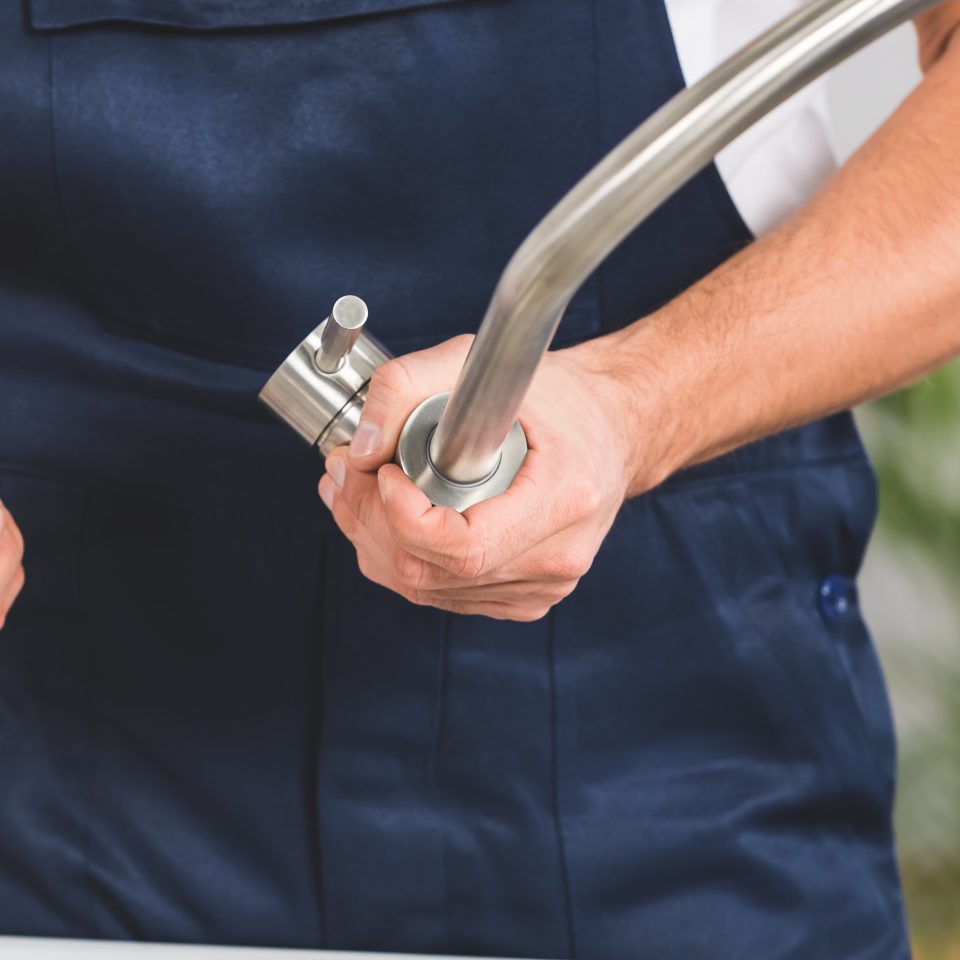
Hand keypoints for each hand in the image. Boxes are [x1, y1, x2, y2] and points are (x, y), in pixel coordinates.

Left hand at [319, 336, 655, 621]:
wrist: (615, 429)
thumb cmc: (559, 396)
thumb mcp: (481, 362)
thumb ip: (407, 386)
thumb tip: (361, 448)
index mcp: (564, 500)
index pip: (465, 547)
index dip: (402, 518)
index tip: (382, 472)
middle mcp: (557, 557)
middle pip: (431, 573)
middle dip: (369, 521)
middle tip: (345, 470)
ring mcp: (543, 586)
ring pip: (425, 590)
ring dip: (373, 541)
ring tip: (355, 487)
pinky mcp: (525, 598)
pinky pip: (441, 596)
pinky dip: (400, 559)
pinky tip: (385, 520)